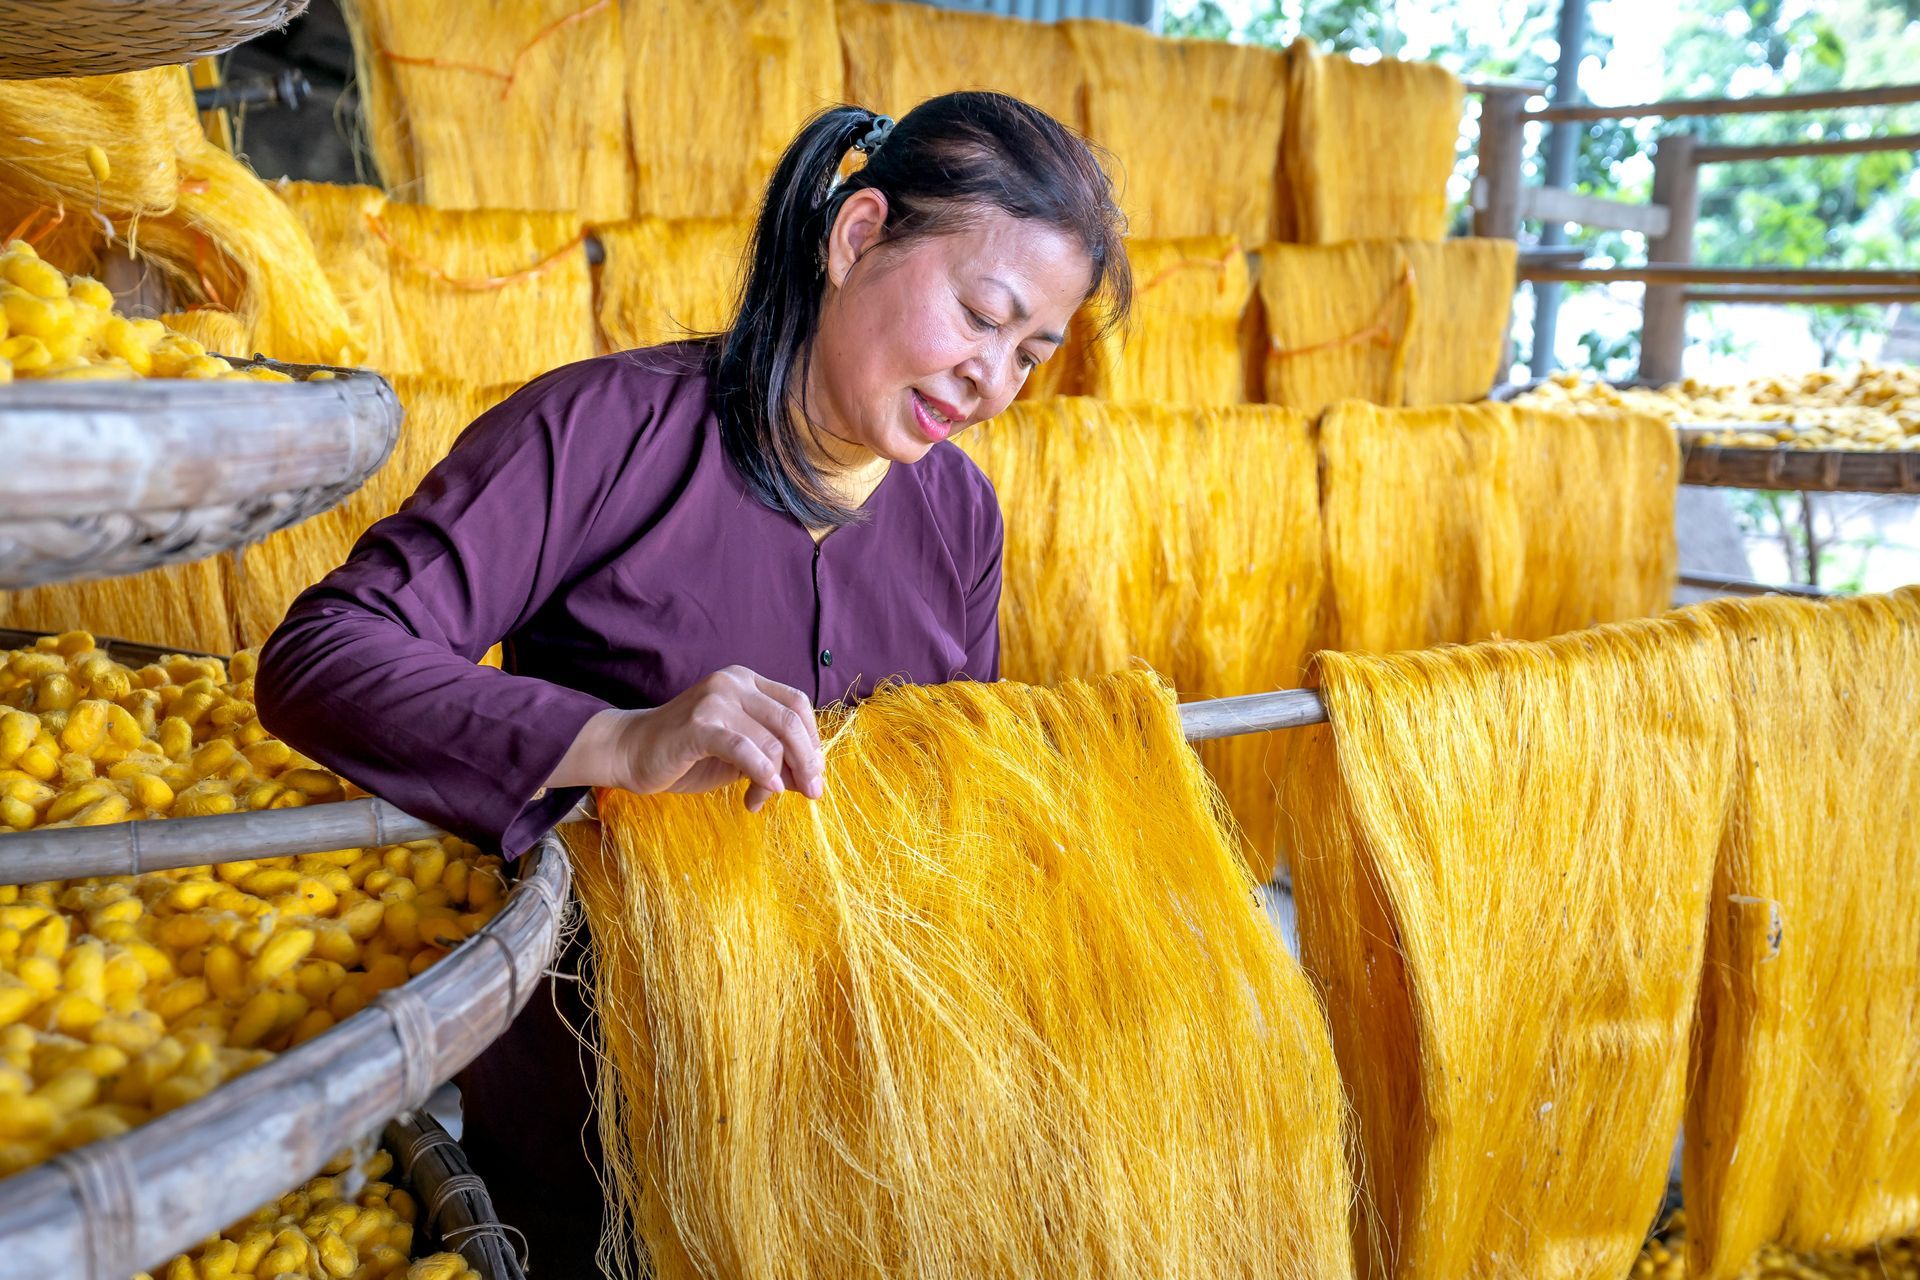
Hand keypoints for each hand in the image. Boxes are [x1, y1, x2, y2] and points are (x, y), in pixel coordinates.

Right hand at [552, 667, 824, 811]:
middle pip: (790, 721)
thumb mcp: (739, 752)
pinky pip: (744, 749)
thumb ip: (772, 755)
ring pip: (770, 740)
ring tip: (760, 799)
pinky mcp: (697, 726)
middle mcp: (732, 683)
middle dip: (807, 762)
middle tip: (811, 793)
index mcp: (745, 682)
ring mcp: (714, 701)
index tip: (814, 773)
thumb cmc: (688, 754)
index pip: (797, 705)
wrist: (632, 752)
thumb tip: (811, 778)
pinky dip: (763, 772)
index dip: (813, 740)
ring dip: (777, 778)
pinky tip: (766, 791)